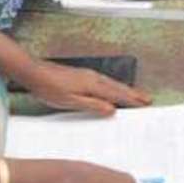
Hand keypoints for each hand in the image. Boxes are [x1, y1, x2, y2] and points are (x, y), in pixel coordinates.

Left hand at [25, 62, 152, 115]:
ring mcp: (88, 75)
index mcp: (93, 85)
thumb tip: (112, 110)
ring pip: (112, 83)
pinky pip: (104, 81)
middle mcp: (94, 78)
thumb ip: (92, 105)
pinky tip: (113, 89)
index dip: (132, 100)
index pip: (117, 95)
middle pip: (118, 87)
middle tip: (147, 99)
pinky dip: (114, 86)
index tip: (145, 104)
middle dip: (133, 93)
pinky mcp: (82, 75)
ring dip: (125, 89)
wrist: (35, 72)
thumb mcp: (70, 102)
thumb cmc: (50, 89)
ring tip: (135, 95)